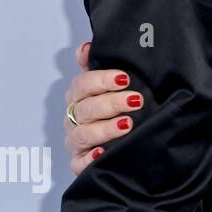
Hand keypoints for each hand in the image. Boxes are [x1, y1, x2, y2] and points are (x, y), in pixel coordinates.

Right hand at [64, 40, 141, 174]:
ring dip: (105, 129)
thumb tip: (85, 47)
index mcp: (80, 97)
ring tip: (127, 124)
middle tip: (136, 100)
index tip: (125, 78)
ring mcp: (76, 141)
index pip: (83, 85)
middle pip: (85, 108)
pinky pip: (79, 163)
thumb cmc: (117, 108)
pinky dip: (89, 159)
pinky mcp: (80, 162)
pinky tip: (103, 152)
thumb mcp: (113, 86)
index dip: (102, 80)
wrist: (125, 143)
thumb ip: (97, 65)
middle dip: (111, 103)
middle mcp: (75, 118)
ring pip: (82, 134)